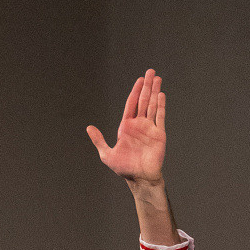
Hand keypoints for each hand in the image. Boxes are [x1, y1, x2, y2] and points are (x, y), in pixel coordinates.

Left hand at [87, 71, 165, 185]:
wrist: (140, 178)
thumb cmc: (123, 168)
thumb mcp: (107, 154)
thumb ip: (99, 140)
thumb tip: (88, 128)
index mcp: (126, 127)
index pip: (131, 104)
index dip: (135, 91)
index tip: (140, 79)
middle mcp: (139, 125)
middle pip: (143, 101)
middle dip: (147, 86)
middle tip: (150, 72)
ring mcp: (149, 128)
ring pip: (152, 105)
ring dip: (155, 92)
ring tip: (158, 78)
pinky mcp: (159, 134)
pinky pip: (160, 117)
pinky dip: (161, 105)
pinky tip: (161, 95)